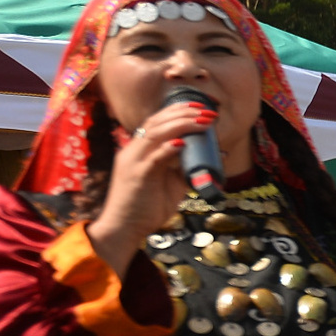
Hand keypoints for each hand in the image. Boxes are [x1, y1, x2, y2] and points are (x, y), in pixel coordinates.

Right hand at [85, 105, 210, 271]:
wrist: (124, 228)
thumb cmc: (147, 207)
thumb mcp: (171, 184)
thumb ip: (184, 169)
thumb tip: (211, 158)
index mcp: (139, 150)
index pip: (156, 122)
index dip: (177, 111)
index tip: (199, 107)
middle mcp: (134, 151)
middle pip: (157, 122)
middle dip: (183, 113)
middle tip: (206, 111)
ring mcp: (133, 162)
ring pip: (155, 134)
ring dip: (181, 125)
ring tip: (203, 121)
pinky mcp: (137, 176)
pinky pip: (153, 158)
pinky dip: (168, 148)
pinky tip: (183, 143)